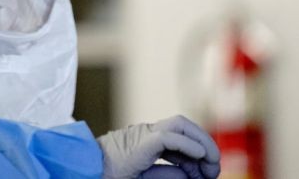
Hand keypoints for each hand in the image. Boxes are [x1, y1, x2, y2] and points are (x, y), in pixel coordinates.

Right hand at [97, 115, 220, 178]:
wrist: (85, 171)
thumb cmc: (108, 175)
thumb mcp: (143, 177)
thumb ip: (165, 174)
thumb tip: (190, 173)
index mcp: (146, 140)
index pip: (180, 138)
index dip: (197, 152)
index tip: (206, 172)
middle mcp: (146, 133)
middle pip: (183, 126)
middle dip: (204, 142)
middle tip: (213, 168)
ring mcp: (142, 135)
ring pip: (179, 124)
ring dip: (201, 141)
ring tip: (211, 162)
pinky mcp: (139, 143)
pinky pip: (168, 138)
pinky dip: (188, 145)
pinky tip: (200, 157)